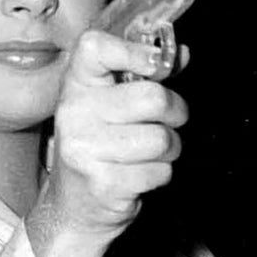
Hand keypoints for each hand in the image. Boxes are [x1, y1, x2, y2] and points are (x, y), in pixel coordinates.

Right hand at [28, 28, 187, 256]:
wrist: (73, 209)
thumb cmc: (99, 148)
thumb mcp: (111, 106)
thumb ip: (144, 76)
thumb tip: (183, 54)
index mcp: (76, 86)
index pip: (95, 47)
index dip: (134, 51)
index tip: (154, 66)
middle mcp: (74, 112)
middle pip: (153, 98)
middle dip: (175, 112)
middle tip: (167, 122)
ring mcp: (85, 149)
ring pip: (162, 139)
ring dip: (169, 149)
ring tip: (150, 153)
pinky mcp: (103, 183)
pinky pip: (159, 171)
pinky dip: (160, 175)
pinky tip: (139, 175)